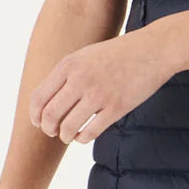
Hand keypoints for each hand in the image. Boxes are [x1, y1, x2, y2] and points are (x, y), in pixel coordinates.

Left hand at [30, 32, 172, 143]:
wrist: (154, 50)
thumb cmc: (119, 54)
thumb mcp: (87, 55)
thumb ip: (67, 74)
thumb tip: (50, 101)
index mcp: (69, 65)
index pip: (39, 97)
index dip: (35, 115)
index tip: (38, 122)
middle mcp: (80, 79)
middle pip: (50, 115)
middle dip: (48, 128)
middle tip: (52, 132)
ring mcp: (99, 94)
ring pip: (68, 127)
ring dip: (64, 136)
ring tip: (68, 136)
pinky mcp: (116, 108)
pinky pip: (90, 132)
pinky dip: (82, 138)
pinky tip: (83, 136)